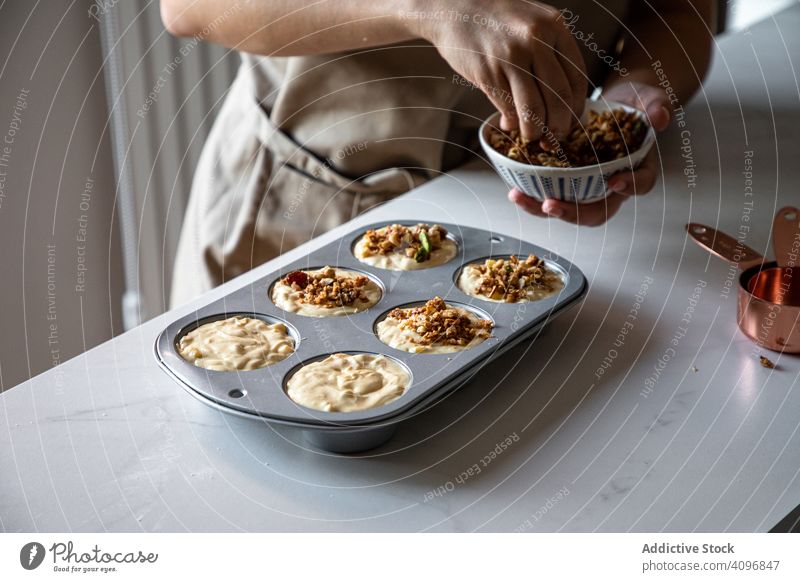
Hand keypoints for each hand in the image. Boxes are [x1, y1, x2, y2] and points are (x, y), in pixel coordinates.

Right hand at [409, 0, 586, 139]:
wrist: (453, 7)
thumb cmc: (494, 18)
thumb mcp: (531, 23)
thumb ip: (549, 53)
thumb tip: (558, 98)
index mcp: (554, 27)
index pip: (576, 78)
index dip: (576, 108)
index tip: (570, 122)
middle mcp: (536, 40)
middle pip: (559, 97)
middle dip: (558, 126)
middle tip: (554, 138)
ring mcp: (511, 57)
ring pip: (533, 109)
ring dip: (534, 131)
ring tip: (531, 136)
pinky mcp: (488, 72)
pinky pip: (507, 108)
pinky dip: (510, 122)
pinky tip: (508, 124)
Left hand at [509, 81, 671, 225]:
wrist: (614, 104)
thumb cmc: (633, 104)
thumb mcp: (648, 99)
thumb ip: (656, 106)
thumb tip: (660, 115)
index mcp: (638, 169)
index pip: (640, 184)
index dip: (629, 186)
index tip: (615, 182)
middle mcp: (613, 186)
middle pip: (598, 211)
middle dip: (574, 213)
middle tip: (552, 205)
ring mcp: (589, 188)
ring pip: (570, 210)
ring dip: (544, 210)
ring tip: (522, 198)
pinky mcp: (567, 183)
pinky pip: (552, 197)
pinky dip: (533, 198)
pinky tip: (515, 191)